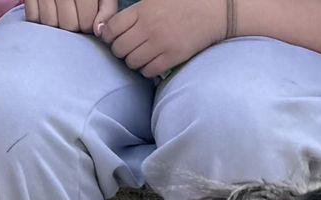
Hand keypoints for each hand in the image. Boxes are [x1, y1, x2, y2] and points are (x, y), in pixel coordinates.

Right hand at [24, 0, 110, 31]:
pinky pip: (33, 16)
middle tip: (75, 16)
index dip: (89, 25)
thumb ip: (106, 9)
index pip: (86, 21)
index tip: (88, 19)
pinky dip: (39, 18)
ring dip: (56, 24)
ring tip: (61, 14)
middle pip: (69, 24)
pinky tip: (48, 11)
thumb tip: (98, 31)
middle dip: (74, 26)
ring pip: (50, 22)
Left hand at [98, 0, 225, 78]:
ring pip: (132, 62)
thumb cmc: (183, 2)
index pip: (112, 29)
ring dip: (132, 62)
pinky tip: (150, 63)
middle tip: (126, 49)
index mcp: (142, 10)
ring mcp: (161, 44)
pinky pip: (149, 71)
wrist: (213, 12)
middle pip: (119, 48)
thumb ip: (136, 9)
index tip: (111, 38)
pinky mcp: (173, 57)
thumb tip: (112, 23)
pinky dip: (146, 70)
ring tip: (138, 57)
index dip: (107, 36)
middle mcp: (149, 28)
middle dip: (119, 50)